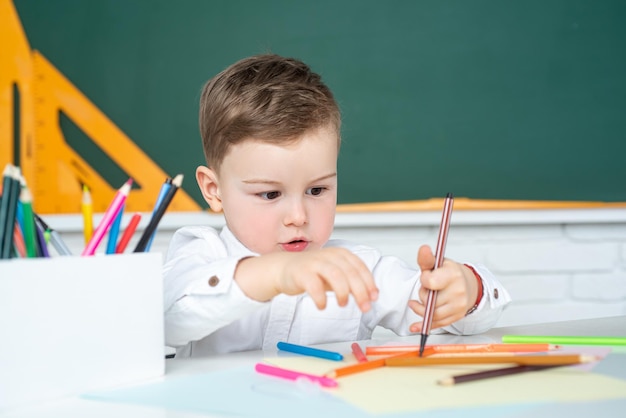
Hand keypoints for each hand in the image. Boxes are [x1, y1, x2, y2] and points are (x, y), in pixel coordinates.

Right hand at [235, 248, 378, 311]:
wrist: (284, 268)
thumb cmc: (313, 272)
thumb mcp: (336, 274)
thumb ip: (352, 282)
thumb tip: (371, 295)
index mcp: (340, 254)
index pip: (359, 267)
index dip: (369, 283)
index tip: (373, 297)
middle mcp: (329, 256)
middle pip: (350, 272)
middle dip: (360, 291)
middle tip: (364, 307)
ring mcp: (314, 263)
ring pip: (335, 275)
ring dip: (343, 292)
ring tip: (343, 304)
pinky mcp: (301, 272)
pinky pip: (313, 285)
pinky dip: (320, 297)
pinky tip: (322, 305)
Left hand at [407, 245, 477, 331]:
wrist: (468, 284)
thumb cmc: (449, 273)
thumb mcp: (437, 263)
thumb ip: (426, 259)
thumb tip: (423, 249)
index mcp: (453, 274)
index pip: (430, 281)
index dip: (424, 280)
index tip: (425, 277)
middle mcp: (458, 291)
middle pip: (430, 300)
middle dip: (422, 295)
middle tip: (426, 290)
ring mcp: (459, 305)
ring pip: (432, 314)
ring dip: (421, 309)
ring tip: (419, 302)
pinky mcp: (457, 316)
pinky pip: (438, 324)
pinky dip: (424, 325)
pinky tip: (416, 325)